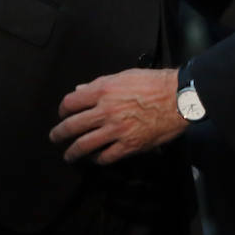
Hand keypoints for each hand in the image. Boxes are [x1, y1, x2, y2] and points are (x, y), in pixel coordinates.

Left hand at [49, 68, 185, 163]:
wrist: (178, 98)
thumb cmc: (154, 83)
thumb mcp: (125, 76)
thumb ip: (100, 84)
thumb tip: (80, 91)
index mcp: (103, 90)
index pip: (71, 103)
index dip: (63, 110)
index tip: (63, 114)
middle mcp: (105, 111)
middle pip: (72, 126)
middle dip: (59, 134)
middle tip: (55, 138)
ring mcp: (116, 130)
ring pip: (84, 145)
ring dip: (72, 152)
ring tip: (68, 155)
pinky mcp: (129, 145)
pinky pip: (106, 156)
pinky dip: (98, 159)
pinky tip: (96, 158)